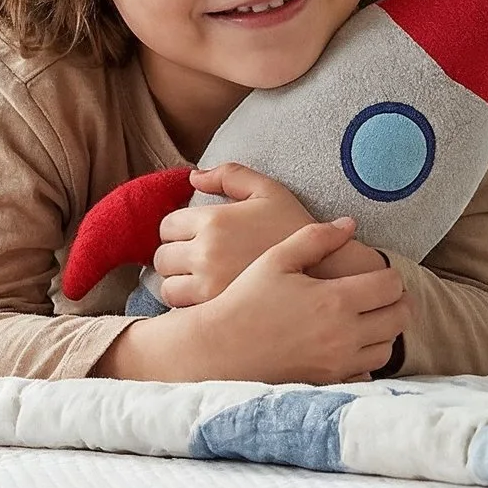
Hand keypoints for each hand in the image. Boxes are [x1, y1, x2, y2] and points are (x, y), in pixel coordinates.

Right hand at [103, 218, 408, 385]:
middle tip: (383, 294)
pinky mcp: (329, 382)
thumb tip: (349, 225)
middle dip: (396, 303)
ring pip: (386, 348)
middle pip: (398, 318)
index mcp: (335, 299)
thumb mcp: (277, 259)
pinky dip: (366, 358)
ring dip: (384, 331)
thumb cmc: (246, 299)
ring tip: (368, 317)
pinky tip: (350, 344)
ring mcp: (338, 362)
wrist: (221, 348)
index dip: (390, 276)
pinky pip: (366, 372)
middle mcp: (343, 334)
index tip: (378, 273)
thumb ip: (316, 238)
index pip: (390, 286)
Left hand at [152, 163, 316, 304]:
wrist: (325, 273)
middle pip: (162, 258)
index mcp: (213, 220)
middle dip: (174, 258)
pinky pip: (183, 311)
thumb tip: (193, 177)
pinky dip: (189, 306)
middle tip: (194, 261)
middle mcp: (205, 253)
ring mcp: (209, 285)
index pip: (166, 226)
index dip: (177, 231)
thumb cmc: (296, 229)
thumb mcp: (268, 190)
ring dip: (177, 284)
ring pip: (167, 287)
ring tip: (199, 282)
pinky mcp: (218, 311)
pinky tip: (209, 300)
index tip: (192, 237)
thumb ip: (230, 175)